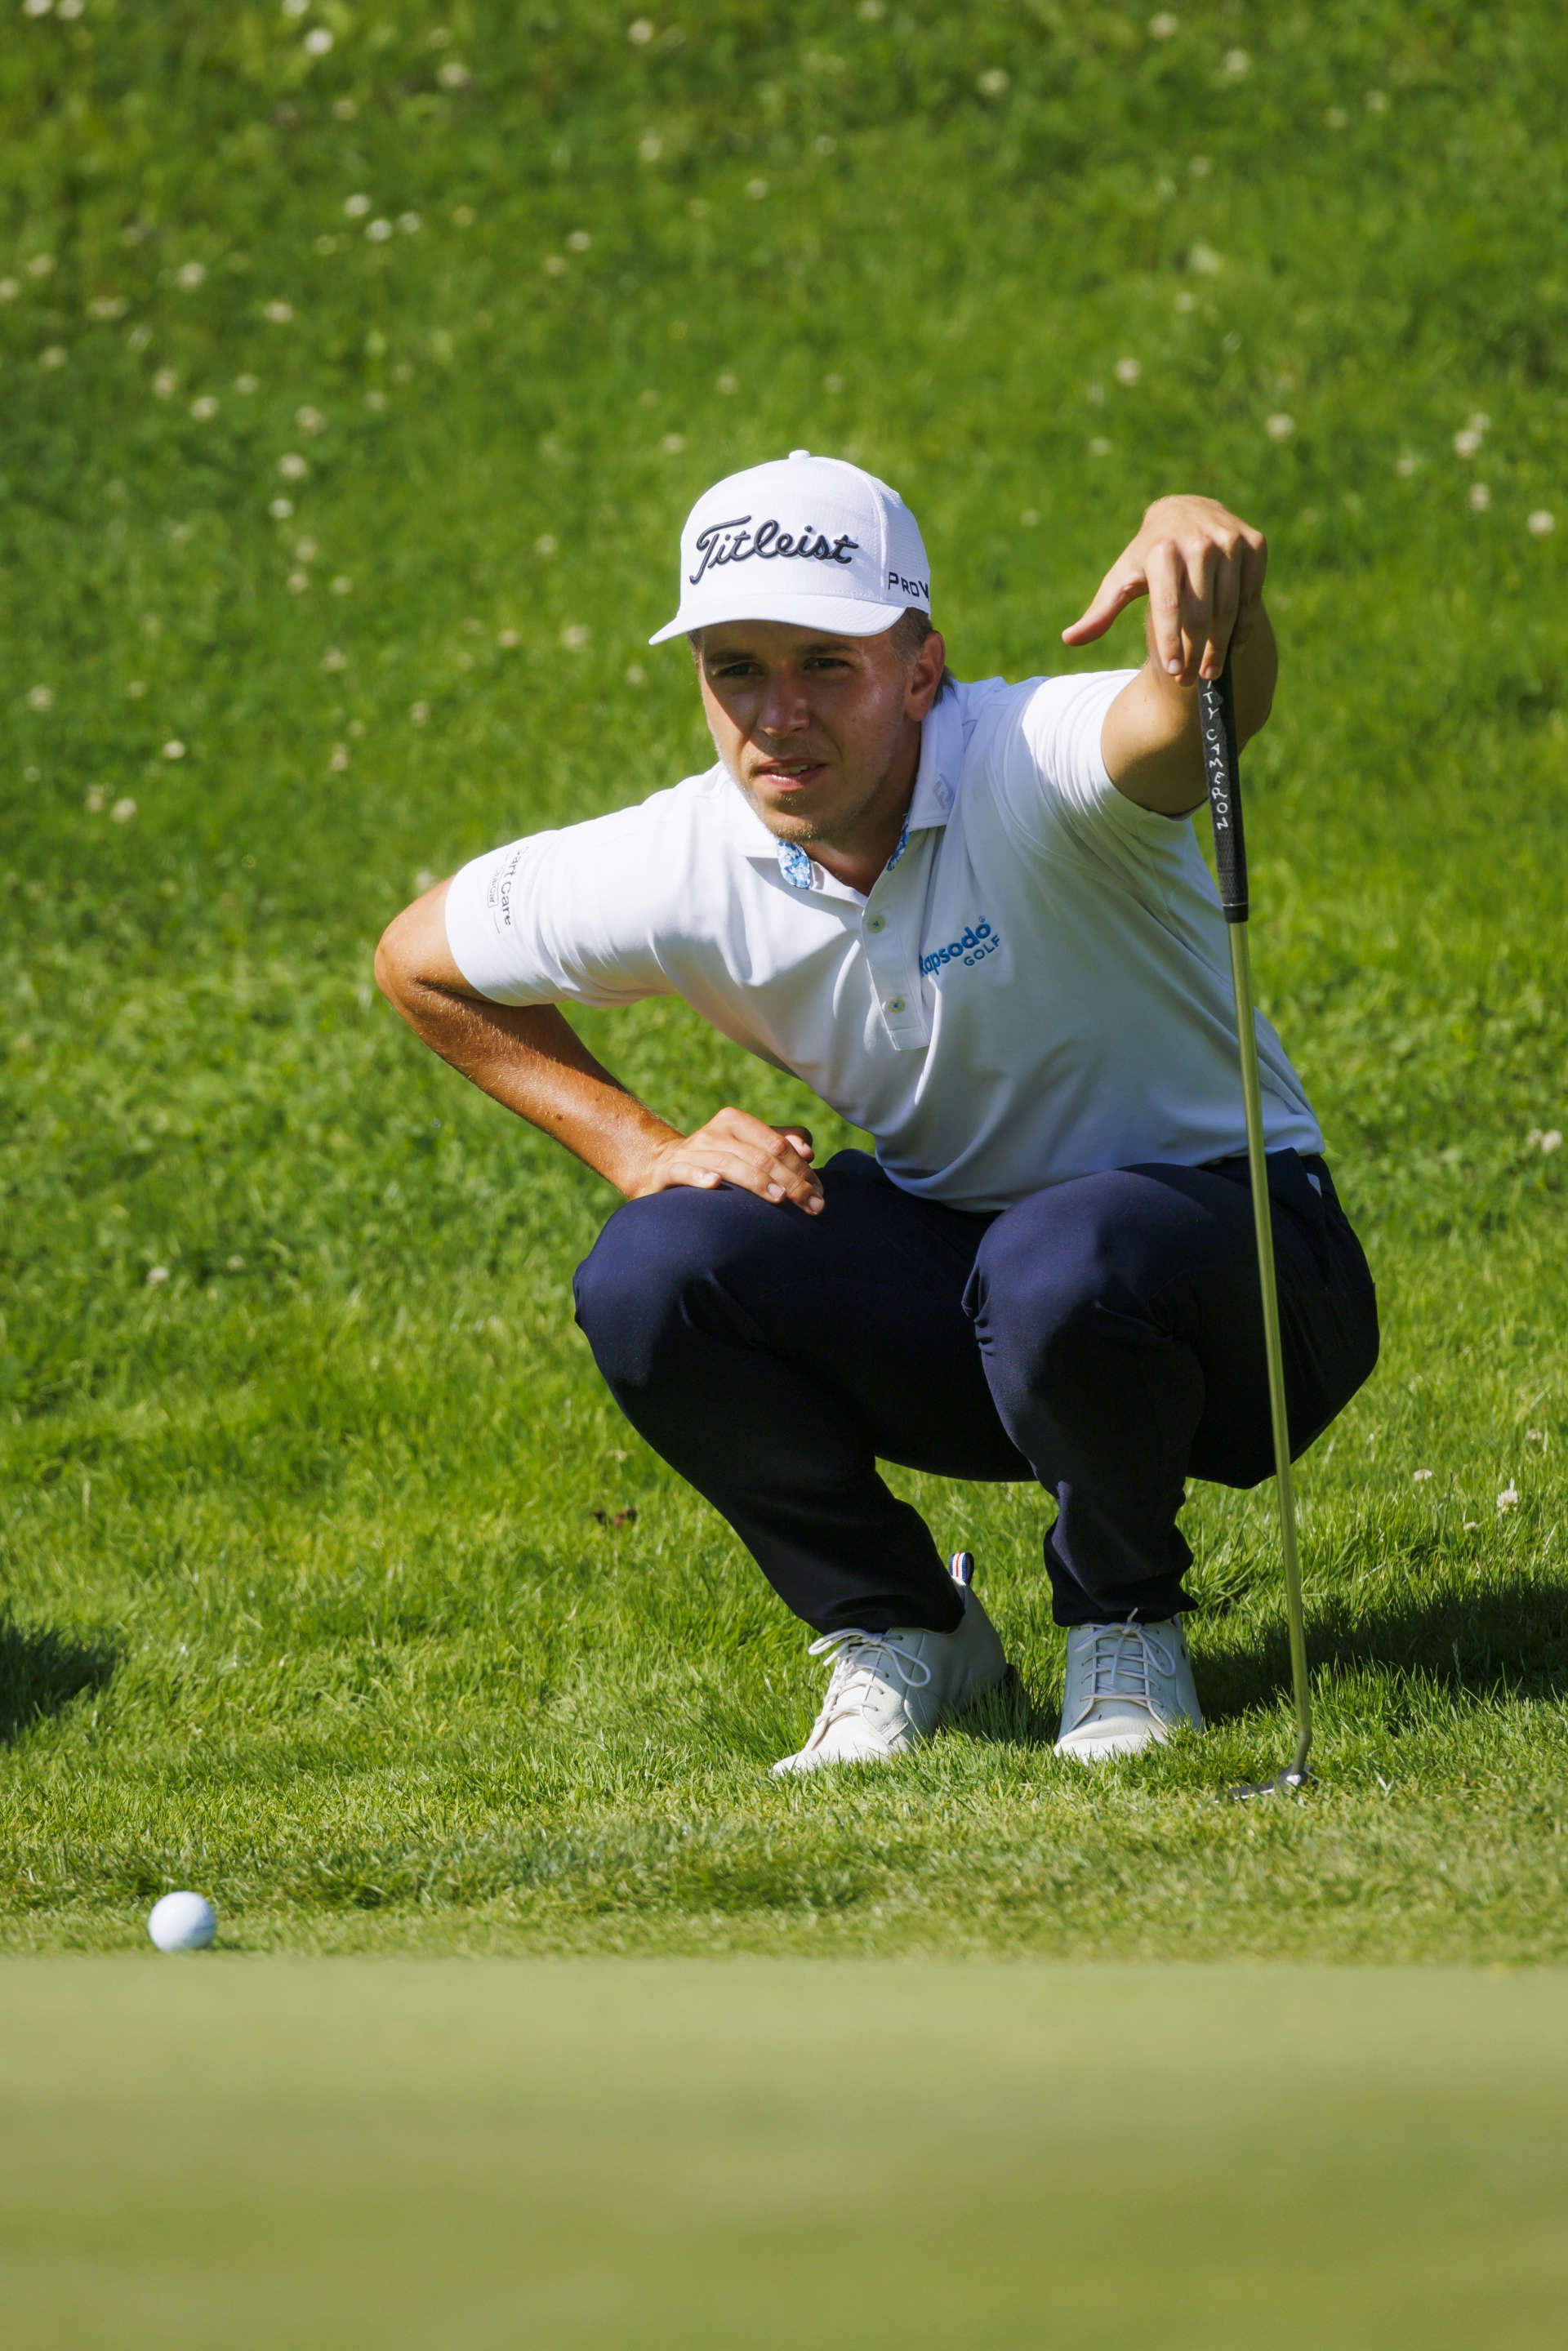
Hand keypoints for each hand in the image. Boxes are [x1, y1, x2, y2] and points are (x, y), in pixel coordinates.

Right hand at [630, 1108, 822, 1213]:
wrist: (664, 1167)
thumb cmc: (720, 1161)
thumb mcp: (750, 1148)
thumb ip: (781, 1143)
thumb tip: (809, 1151)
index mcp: (737, 1122)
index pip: (777, 1145)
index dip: (802, 1169)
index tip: (820, 1195)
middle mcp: (715, 1132)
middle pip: (760, 1156)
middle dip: (791, 1182)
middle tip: (813, 1206)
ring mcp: (692, 1150)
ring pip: (729, 1163)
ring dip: (756, 1181)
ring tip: (779, 1198)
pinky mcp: (669, 1170)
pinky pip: (685, 1170)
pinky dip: (700, 1176)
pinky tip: (714, 1184)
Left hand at [1061, 494, 1267, 686]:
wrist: (1187, 510)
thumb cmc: (1149, 554)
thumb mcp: (1123, 577)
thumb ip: (1101, 611)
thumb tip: (1068, 639)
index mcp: (1161, 550)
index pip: (1167, 606)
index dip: (1171, 642)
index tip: (1173, 672)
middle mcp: (1199, 542)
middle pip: (1200, 612)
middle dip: (1196, 652)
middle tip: (1191, 680)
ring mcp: (1230, 541)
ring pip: (1229, 606)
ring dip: (1221, 645)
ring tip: (1210, 672)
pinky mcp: (1254, 543)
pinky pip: (1252, 593)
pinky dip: (1244, 623)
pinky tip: (1233, 647)